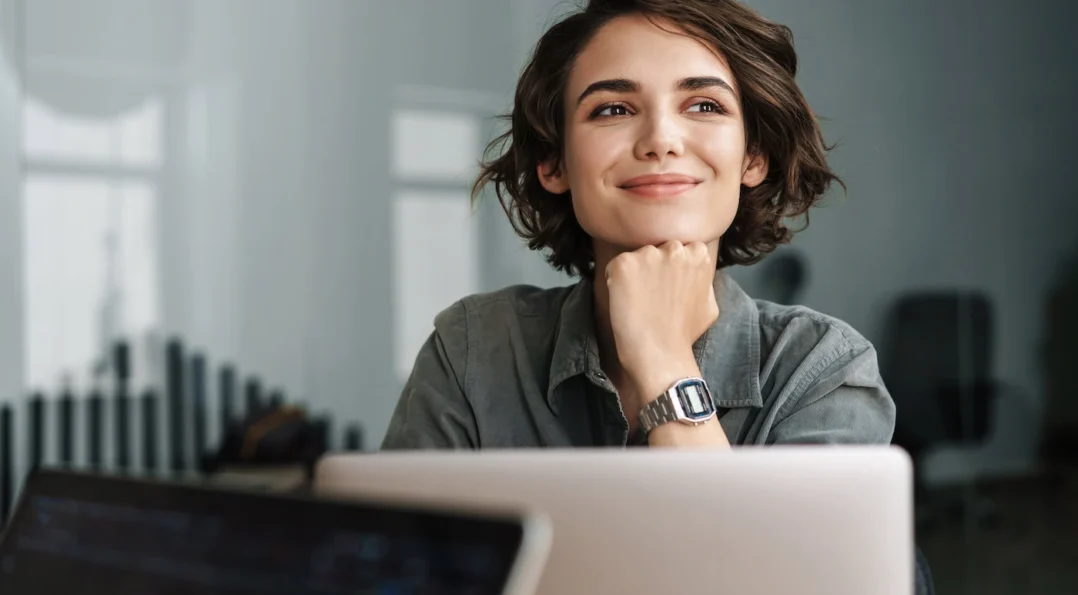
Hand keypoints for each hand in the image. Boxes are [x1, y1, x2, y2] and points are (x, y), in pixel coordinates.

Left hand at [604, 241, 718, 397]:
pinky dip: (615, 281)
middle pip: (657, 249)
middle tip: (651, 294)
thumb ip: (703, 280)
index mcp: (698, 254)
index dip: (670, 268)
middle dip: (652, 266)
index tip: (667, 287)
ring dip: (634, 274)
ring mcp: (648, 255)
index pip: (679, 248)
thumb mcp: (710, 303)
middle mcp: (675, 248)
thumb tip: (696, 273)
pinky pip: (615, 267)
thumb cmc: (684, 334)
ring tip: (638, 301)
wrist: (660, 354)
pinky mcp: (624, 265)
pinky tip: (625, 301)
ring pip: (636, 257)